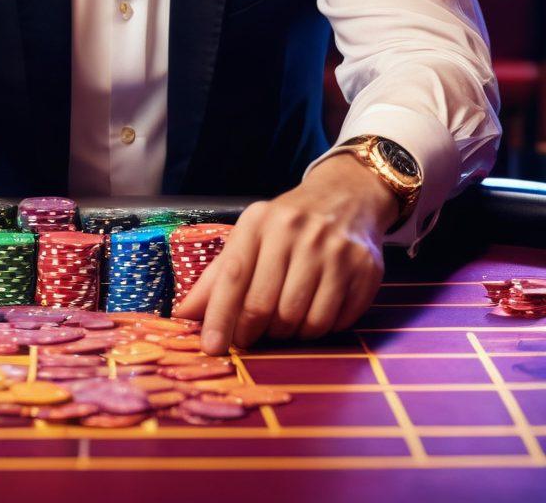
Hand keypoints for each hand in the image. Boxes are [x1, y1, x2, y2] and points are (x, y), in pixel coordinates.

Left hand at [173, 154, 396, 351]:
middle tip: (249, 338)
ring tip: (284, 321)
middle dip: (252, 332)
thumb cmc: (288, 225)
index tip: (210, 347)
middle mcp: (297, 232)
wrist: (347, 199)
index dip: (220, 316)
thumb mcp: (250, 237)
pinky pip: (334, 323)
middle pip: (265, 305)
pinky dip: (320, 330)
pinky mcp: (364, 269)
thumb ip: (218, 276)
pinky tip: (314, 312)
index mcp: (261, 222)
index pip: (234, 275)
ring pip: (301, 321)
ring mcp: (333, 250)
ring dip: (288, 334)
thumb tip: (183, 314)